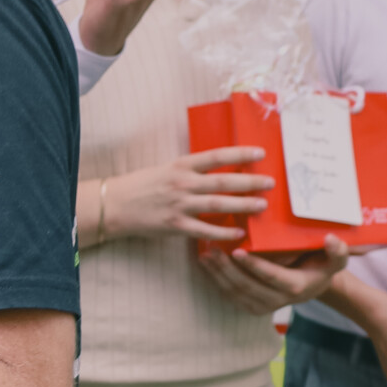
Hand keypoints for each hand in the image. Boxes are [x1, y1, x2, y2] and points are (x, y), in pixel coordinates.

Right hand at [95, 148, 274, 241]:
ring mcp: (179, 205)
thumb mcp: (167, 169)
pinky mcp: (175, 225)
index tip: (261, 154)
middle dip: (249, 182)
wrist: (115, 205)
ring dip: (242, 205)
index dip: (240, 154)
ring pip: (217, 204)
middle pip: (222, 181)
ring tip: (262, 205)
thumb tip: (221, 170)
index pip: (216, 156)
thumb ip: (192, 170)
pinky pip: (205, 230)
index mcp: (181, 165)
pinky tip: (239, 233)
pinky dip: (223, 232)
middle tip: (271, 183)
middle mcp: (182, 183)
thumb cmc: (142, 185)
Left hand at [197, 236, 348, 315]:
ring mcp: (261, 306)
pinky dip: (215, 280)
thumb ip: (337, 252)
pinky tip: (205, 263)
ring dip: (217, 273)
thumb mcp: (335, 261)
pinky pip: (229, 295)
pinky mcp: (250, 306)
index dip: (253, 265)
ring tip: (204, 254)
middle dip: (226, 268)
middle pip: (246, 285)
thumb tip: (331, 239)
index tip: (237, 251)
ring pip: (234, 292)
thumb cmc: (322, 267)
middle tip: (212, 249)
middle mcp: (276, 301)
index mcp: (295, 287)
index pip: (270, 276)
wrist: (312, 286)